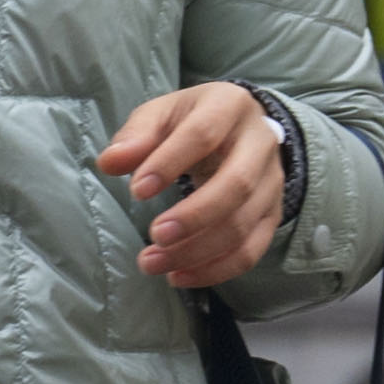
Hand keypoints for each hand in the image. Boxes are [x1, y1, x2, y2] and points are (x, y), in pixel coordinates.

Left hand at [103, 84, 290, 290]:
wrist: (242, 128)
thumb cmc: (192, 120)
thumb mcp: (161, 114)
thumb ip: (136, 136)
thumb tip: (110, 163)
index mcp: (229, 107)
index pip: (203, 134)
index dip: (169, 163)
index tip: (136, 192)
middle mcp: (260, 144)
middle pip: (237, 185)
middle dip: (194, 216)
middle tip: (154, 237)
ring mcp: (272, 182)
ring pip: (244, 224)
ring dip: (198, 251)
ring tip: (153, 263)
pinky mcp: (272, 214)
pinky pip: (252, 249)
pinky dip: (217, 269)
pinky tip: (180, 276)